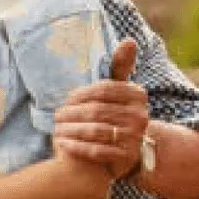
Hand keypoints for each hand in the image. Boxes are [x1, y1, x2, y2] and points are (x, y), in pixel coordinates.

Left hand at [52, 38, 147, 178]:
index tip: (66, 100)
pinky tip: (63, 145)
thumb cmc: (113, 112)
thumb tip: (129, 40)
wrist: (123, 148)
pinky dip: (77, 148)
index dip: (80, 95)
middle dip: (72, 114)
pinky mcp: (127, 157)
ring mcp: (136, 138)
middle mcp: (141, 116)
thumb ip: (120, 67)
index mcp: (138, 95)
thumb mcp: (117, 90)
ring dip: (71, 131)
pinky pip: (97, 151)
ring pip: (96, 131)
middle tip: (56, 117)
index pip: (103, 90)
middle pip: (97, 111)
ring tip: (57, 130)